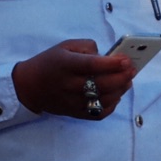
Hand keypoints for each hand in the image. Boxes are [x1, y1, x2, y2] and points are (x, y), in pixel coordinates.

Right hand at [12, 39, 134, 119]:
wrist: (29, 86)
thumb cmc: (50, 62)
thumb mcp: (64, 46)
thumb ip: (87, 47)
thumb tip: (106, 56)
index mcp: (66, 65)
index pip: (91, 65)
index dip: (111, 64)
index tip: (125, 60)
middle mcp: (69, 84)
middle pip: (101, 85)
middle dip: (121, 77)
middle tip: (132, 70)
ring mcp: (72, 101)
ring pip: (103, 100)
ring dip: (120, 91)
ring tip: (127, 81)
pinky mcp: (74, 113)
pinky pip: (98, 114)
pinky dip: (111, 106)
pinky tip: (116, 96)